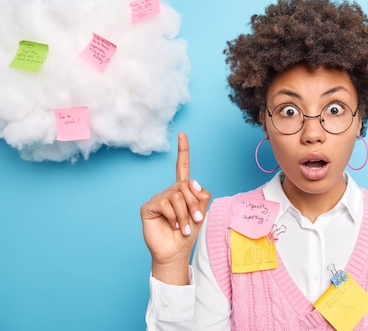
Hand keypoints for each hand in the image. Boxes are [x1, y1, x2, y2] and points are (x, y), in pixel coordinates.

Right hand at [140, 132, 210, 283]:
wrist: (176, 250)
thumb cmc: (188, 232)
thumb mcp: (201, 212)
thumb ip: (201, 196)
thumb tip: (193, 182)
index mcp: (182, 190)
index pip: (182, 167)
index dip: (183, 151)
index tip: (182, 134)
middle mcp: (169, 191)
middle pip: (185, 185)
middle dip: (194, 204)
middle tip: (195, 220)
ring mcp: (158, 198)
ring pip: (177, 195)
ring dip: (185, 214)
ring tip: (183, 227)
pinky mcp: (149, 206)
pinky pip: (165, 204)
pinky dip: (173, 216)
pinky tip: (172, 225)